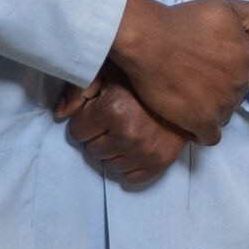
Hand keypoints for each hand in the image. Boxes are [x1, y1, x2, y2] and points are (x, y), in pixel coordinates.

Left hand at [56, 78, 187, 185]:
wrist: (188, 83)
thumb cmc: (145, 76)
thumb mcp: (109, 71)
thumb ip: (79, 88)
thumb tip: (60, 114)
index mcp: (113, 110)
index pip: (77, 131)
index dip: (86, 119)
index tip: (100, 109)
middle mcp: (128, 134)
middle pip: (92, 149)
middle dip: (99, 135)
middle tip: (116, 118)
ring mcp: (146, 151)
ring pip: (109, 165)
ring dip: (114, 150)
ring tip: (128, 130)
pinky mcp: (161, 162)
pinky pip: (131, 177)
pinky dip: (130, 164)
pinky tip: (137, 146)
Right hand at [109, 0, 248, 145]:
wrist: (150, 42)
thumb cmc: (184, 21)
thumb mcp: (224, 6)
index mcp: (248, 58)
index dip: (236, 69)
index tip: (218, 68)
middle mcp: (240, 83)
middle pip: (239, 93)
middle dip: (225, 88)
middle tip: (202, 81)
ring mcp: (222, 105)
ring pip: (226, 114)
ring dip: (215, 109)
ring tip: (194, 100)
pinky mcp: (201, 122)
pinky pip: (212, 136)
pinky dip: (205, 132)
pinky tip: (193, 122)